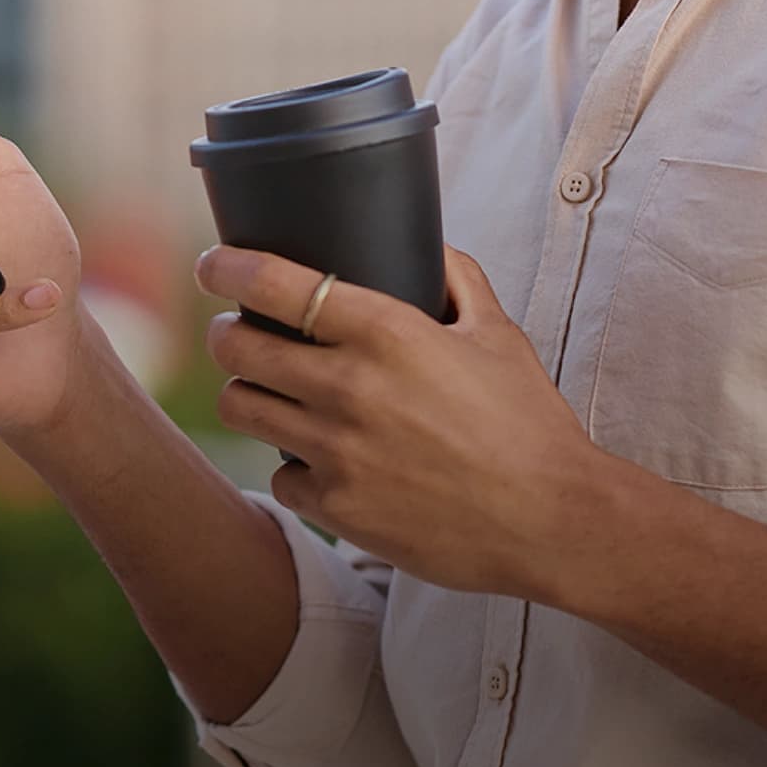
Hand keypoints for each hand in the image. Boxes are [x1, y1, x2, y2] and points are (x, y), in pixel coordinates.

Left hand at [196, 243, 619, 605]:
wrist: (553, 520)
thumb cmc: (529, 423)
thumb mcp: (498, 335)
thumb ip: (458, 279)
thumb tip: (430, 245)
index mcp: (385, 332)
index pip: (272, 283)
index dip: (225, 267)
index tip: (212, 264)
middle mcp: (348, 387)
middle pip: (234, 347)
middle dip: (226, 333)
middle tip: (236, 332)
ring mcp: (336, 451)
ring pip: (241, 408)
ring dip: (248, 394)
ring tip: (267, 392)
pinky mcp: (337, 507)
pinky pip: (280, 476)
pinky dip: (291, 465)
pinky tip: (318, 460)